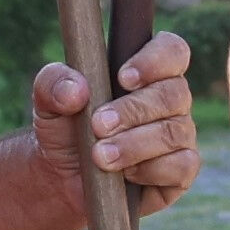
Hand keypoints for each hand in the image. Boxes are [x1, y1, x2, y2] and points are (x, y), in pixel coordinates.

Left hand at [28, 30, 201, 219]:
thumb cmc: (66, 129)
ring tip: (100, 156)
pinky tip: (125, 174)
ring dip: (134, 144)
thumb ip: (53, 83)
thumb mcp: (48, 102)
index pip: (172, 51)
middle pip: (174, 94)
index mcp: (147, 72)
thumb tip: (76, 90)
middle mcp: (170, 101)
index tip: (123, 78)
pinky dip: (150, 170)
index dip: (156, 60)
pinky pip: (182, 165)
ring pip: (174, 132)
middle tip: (98, 125)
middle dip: (133, 111)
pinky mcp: (180, 171)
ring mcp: (180, 136)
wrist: (63, 178)